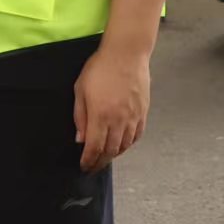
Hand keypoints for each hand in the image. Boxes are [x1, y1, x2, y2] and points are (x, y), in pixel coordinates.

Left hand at [73, 44, 150, 172]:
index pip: (94, 147)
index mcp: (100, 115)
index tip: (84, 167)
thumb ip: (80, 116)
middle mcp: (118, 121)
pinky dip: (128, 145)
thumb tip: (80, 139)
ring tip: (105, 158)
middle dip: (100, 162)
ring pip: (124, 146)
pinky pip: (136, 136)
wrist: (126, 55)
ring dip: (114, 155)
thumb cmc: (99, 69)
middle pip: (110, 150)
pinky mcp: (143, 113)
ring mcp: (133, 118)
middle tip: (93, 167)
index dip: (89, 160)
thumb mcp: (80, 89)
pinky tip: (122, 146)